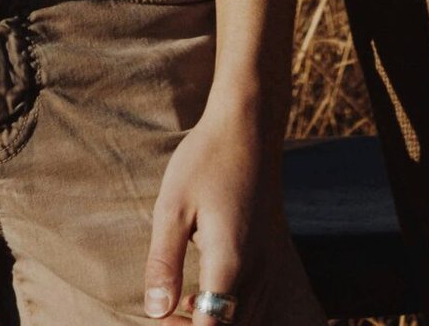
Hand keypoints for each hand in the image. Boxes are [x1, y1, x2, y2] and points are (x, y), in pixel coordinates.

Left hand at [143, 100, 279, 320]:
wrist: (248, 123)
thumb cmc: (206, 159)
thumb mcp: (172, 207)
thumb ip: (163, 263)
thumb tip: (155, 312)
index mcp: (230, 261)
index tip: (161, 319)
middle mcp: (258, 268)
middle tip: (166, 311)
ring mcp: (271, 260)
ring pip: (249, 317)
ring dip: (217, 319)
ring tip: (183, 301)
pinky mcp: (273, 250)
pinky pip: (256, 299)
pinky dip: (232, 307)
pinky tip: (205, 287)